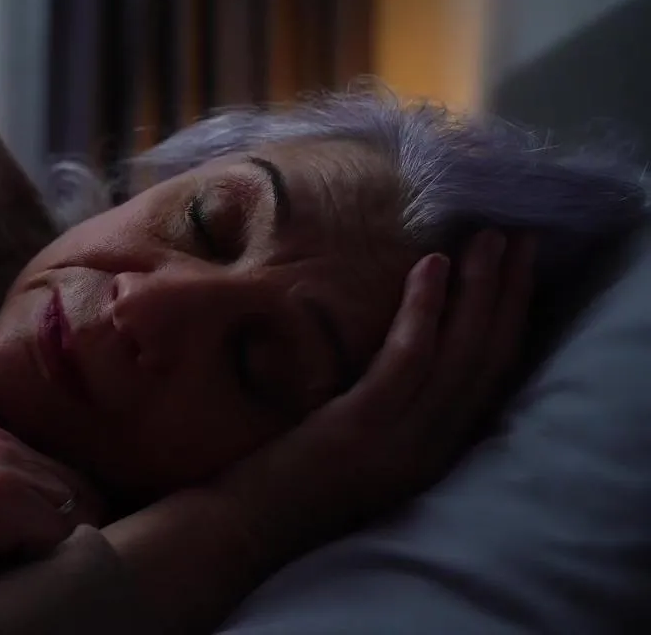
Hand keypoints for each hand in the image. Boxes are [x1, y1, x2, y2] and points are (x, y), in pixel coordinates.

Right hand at [0, 423, 103, 621]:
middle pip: (80, 492)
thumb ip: (16, 494)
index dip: (57, 522)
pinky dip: (34, 560)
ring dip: (46, 547)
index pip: (67, 478)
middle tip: (3, 557)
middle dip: (59, 532)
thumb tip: (87, 516)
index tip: (18, 547)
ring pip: (74, 514)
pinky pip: (59, 535)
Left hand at [221, 230, 535, 559]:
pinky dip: (426, 310)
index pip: (492, 380)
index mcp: (435, 451)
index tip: (521, 269)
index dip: (512, 320)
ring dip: (481, 290)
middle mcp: (433, 450)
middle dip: (511, 295)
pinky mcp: (365, 428)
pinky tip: (432, 266)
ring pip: (461, 356)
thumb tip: (407, 342)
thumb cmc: (289, 478)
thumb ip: (389, 406)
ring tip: (488, 238)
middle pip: (490, 361)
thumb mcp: (357, 440)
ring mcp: (402, 442)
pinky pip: (408, 360)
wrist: (245, 527)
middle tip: (520, 237)